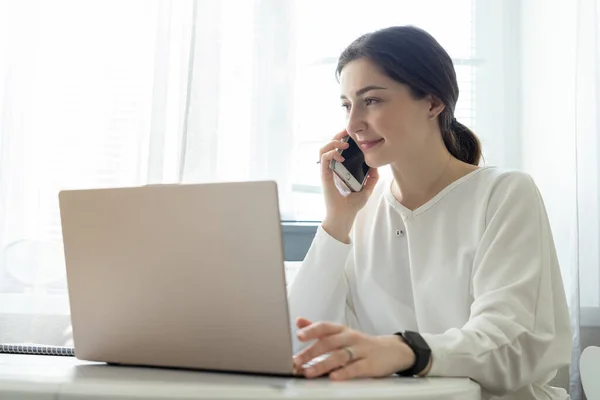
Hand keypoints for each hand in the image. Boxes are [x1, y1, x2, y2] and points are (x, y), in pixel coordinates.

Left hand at [292, 317, 415, 379]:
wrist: (392, 350)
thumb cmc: (360, 343)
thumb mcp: (340, 333)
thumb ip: (319, 329)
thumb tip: (299, 321)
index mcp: (342, 330)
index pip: (325, 327)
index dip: (312, 330)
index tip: (299, 335)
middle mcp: (350, 338)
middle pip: (329, 343)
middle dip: (311, 352)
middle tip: (297, 360)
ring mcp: (360, 350)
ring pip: (340, 356)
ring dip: (323, 364)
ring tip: (309, 372)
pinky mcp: (369, 364)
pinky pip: (356, 368)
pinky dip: (344, 372)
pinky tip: (334, 377)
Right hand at [319, 130, 378, 242]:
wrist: (344, 217)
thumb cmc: (352, 205)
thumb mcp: (367, 189)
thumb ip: (372, 178)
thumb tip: (376, 165)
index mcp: (340, 169)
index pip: (338, 149)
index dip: (343, 139)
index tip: (352, 134)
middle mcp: (332, 168)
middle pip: (330, 145)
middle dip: (337, 135)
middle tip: (347, 131)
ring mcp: (327, 171)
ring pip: (323, 149)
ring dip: (332, 142)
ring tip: (344, 144)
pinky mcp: (325, 176)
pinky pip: (324, 159)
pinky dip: (331, 153)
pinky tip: (341, 155)